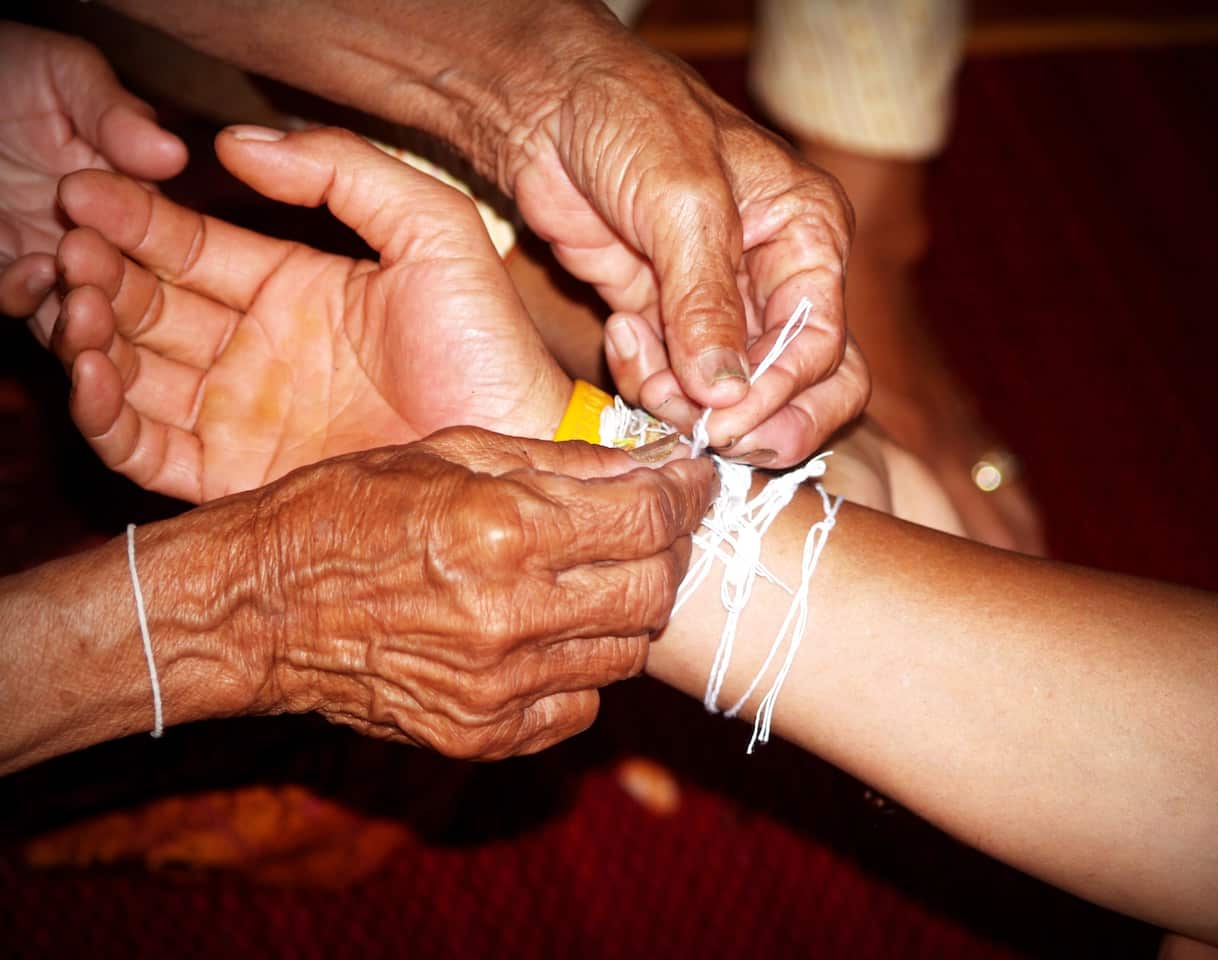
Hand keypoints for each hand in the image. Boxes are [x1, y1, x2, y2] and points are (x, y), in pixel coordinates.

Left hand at [0, 21, 185, 329]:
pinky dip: (25, 296)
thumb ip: (115, 115)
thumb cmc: (4, 67)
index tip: (164, 248)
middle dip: (127, 303)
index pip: (167, 244)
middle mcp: (94, 242)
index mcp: (133, 202)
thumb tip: (174, 155)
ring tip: (82, 299)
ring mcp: (39, 258)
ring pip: (73, 317)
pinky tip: (36, 273)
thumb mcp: (64, 74)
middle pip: (127, 297)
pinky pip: (12, 299)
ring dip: (83, 322)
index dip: (169, 255)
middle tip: (126, 291)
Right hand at [50, 126, 571, 501]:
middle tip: (70, 247)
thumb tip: (236, 143)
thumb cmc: (487, 346)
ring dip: (91, 335)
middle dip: (101, 273)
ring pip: (135, 371)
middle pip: (150, 305)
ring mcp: (245, 418)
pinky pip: (149, 449)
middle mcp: (259, 351)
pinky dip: (106, 415)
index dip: (137, 218)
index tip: (91, 192)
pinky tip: (92, 373)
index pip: (192, 246)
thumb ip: (344, 171)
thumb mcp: (432, 231)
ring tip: (73, 306)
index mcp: (295, 289)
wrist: (514, 452)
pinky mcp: (239, 480)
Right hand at [247, 427, 716, 758]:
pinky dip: (582, 668)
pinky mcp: (480, 735)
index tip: (690, 482)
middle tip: (647, 528)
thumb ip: (561, 463)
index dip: (687, 495)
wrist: (259, 608)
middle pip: (655, 591)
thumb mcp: (450, 453)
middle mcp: (508, 614)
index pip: (649, 520)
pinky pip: (579, 706)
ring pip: (626, 653)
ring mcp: (496, 688)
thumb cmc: (346, 511)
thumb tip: (651, 465)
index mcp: (502, 529)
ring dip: (627, 609)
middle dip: (667, 552)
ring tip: (589, 576)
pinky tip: (548, 634)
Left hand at [507, 18, 866, 465]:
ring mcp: (717, 304)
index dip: (782, 391)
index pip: (822, 344)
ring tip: (640, 357)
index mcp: (806, 235)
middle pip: (801, 383)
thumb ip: (707, 301)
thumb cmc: (630, 119)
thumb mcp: (682, 203)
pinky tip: (620, 333)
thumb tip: (728, 393)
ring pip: (730, 393)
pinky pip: (673, 380)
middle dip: (754, 417)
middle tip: (705, 430)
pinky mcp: (664, 319)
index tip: (726, 418)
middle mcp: (773, 276)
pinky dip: (648, 379)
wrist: (544, 105)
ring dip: (685, 400)